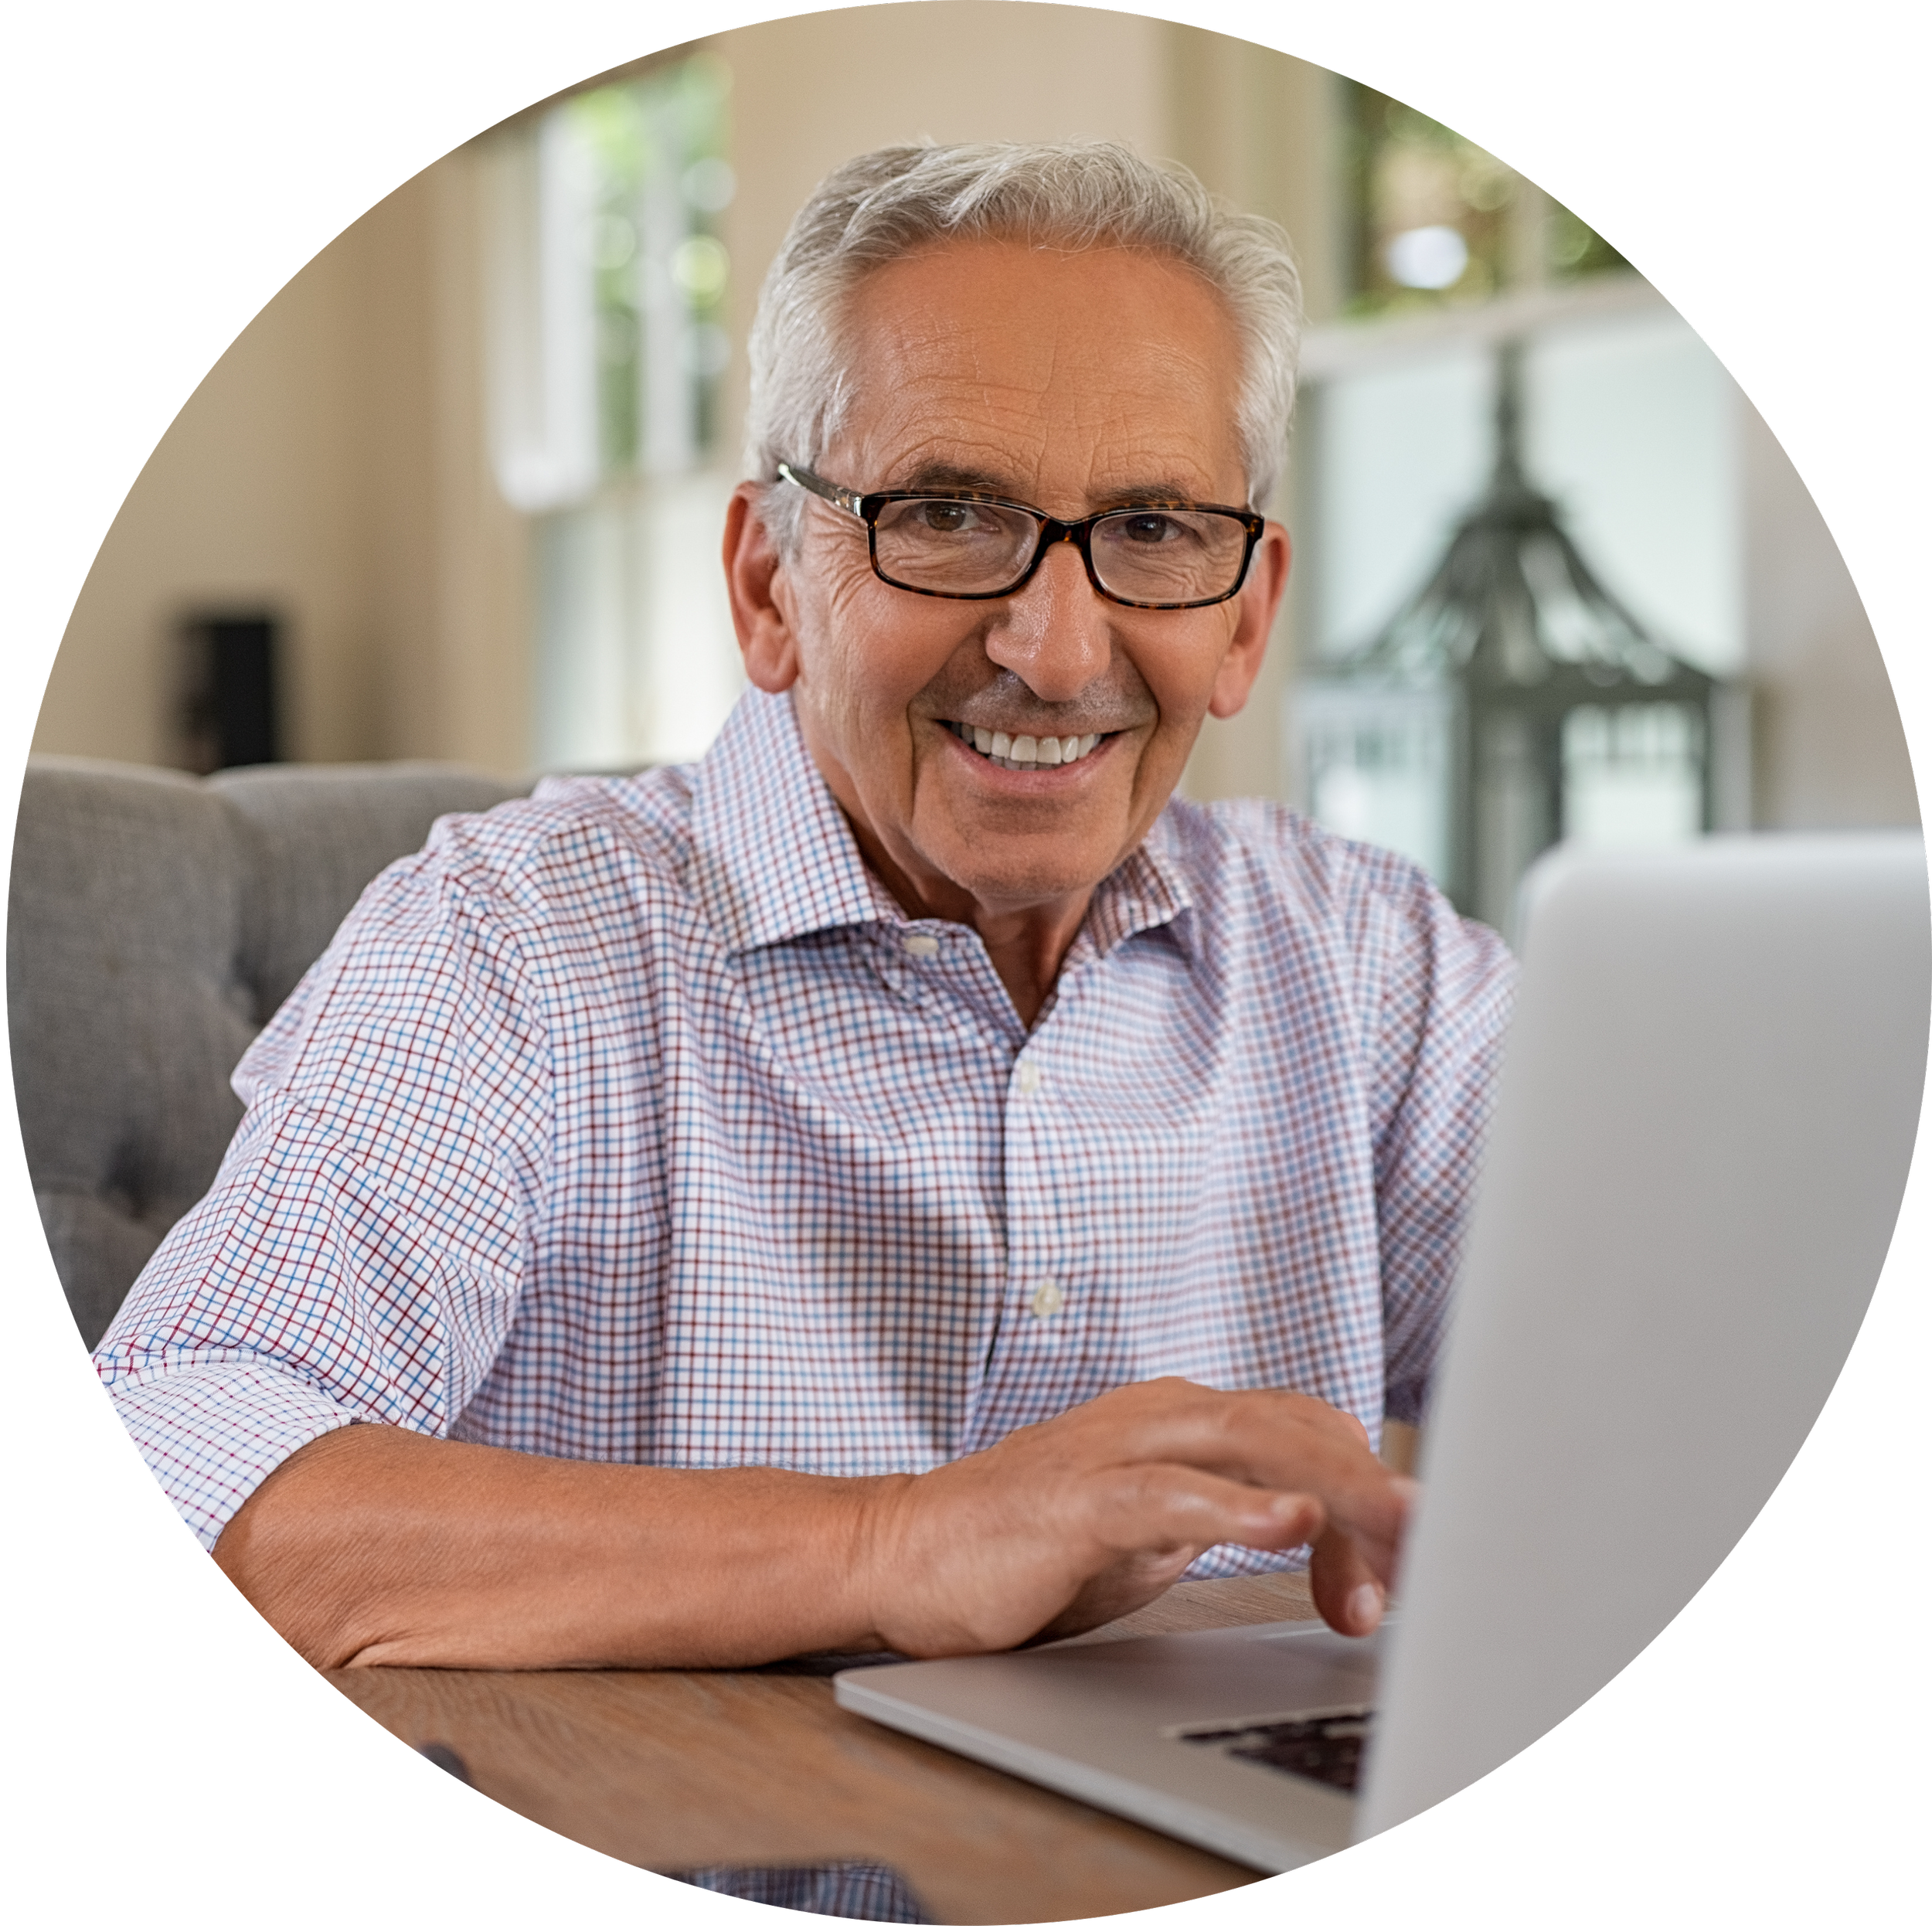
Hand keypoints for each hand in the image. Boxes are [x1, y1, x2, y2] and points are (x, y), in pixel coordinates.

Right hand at [853, 1378, 1414, 1656]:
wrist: (902, 1551)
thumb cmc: (1026, 1544)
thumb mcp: (1153, 1531)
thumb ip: (1229, 1512)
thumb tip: (1323, 1528)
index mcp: (1185, 1421)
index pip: (1308, 1435)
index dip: (1367, 1497)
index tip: (1401, 1580)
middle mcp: (1161, 1416)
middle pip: (1300, 1428)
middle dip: (1378, 1488)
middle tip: (1440, 1547)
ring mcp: (1117, 1448)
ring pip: (1253, 1444)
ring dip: (1338, 1491)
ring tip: (1401, 1528)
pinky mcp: (1074, 1498)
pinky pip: (1168, 1495)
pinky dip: (1235, 1508)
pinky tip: (1286, 1527)